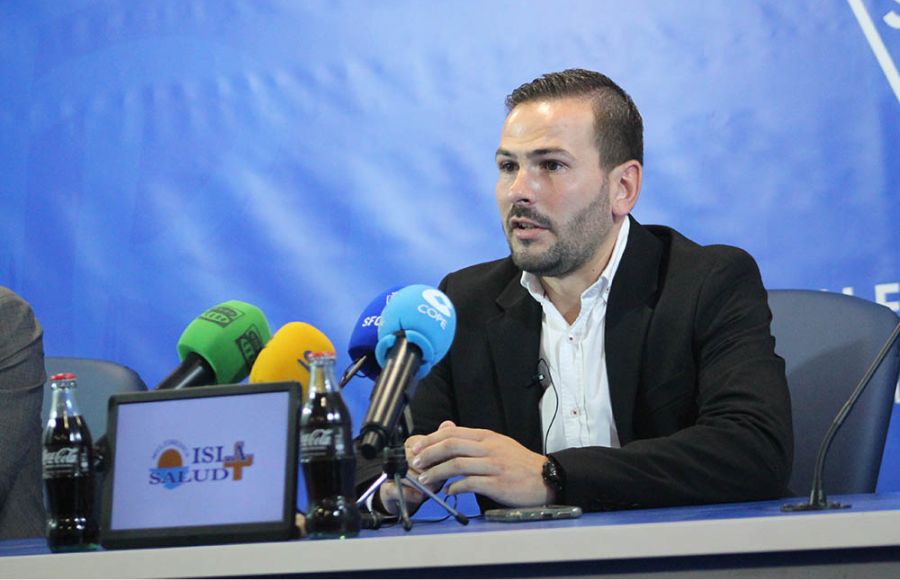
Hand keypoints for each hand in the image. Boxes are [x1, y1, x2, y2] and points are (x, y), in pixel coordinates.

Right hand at [376, 428, 449, 515]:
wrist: (408, 495)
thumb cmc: (424, 475)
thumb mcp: (437, 460)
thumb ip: (442, 444)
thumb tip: (448, 424)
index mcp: (411, 445)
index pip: (422, 448)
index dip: (435, 459)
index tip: (443, 466)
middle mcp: (399, 457)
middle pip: (412, 460)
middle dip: (428, 471)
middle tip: (438, 479)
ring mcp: (390, 472)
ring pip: (405, 475)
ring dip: (420, 484)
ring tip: (430, 488)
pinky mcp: (386, 488)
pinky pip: (396, 489)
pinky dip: (410, 494)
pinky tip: (419, 496)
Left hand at [410, 420, 552, 506]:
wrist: (545, 477)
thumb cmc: (519, 463)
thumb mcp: (497, 443)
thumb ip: (472, 439)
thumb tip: (447, 429)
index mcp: (487, 437)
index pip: (452, 433)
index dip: (431, 439)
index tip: (416, 448)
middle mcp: (488, 448)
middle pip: (451, 446)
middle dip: (428, 454)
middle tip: (415, 463)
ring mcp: (493, 465)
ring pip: (457, 465)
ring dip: (437, 472)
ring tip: (425, 479)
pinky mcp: (497, 484)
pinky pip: (470, 484)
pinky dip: (455, 487)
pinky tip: (448, 491)